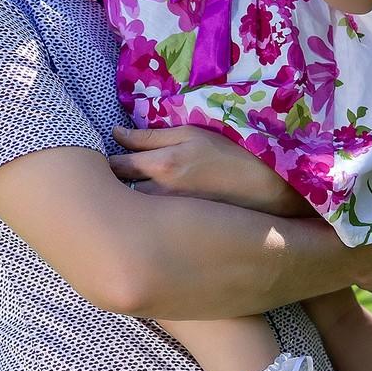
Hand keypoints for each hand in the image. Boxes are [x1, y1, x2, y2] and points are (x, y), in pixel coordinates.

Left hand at [110, 125, 312, 217]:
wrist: (271, 194)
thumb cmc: (233, 156)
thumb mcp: (194, 135)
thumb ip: (151, 137)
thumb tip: (115, 134)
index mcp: (162, 167)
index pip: (114, 166)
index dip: (104, 163)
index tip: (99, 160)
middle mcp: (159, 197)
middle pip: (115, 195)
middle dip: (106, 188)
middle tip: (103, 181)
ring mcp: (168, 221)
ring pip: (129, 215)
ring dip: (121, 207)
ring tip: (121, 201)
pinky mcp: (176, 236)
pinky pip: (146, 229)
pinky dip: (138, 223)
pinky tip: (142, 220)